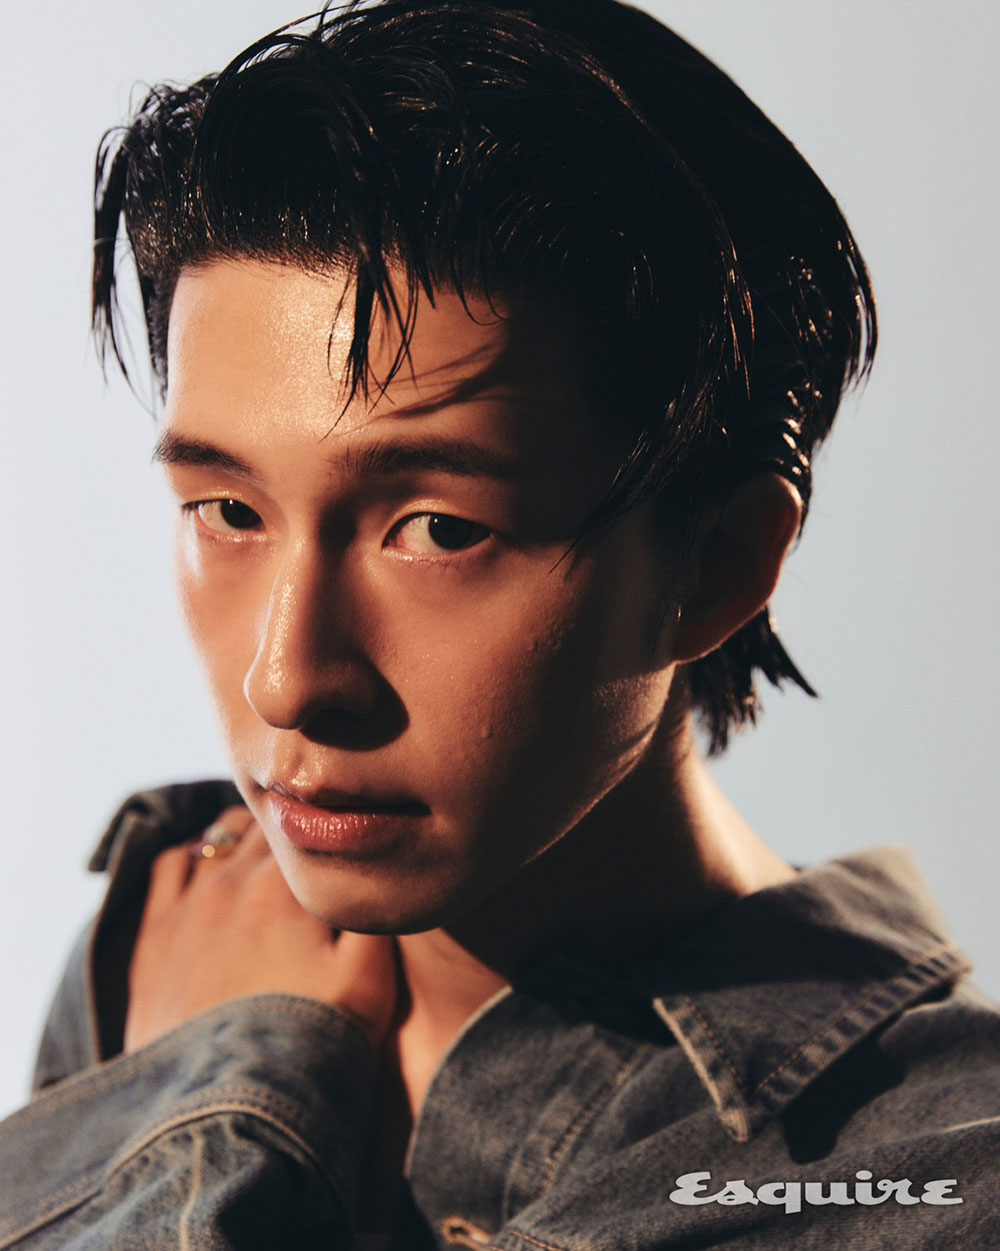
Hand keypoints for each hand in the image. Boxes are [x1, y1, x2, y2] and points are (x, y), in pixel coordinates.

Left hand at [124, 807, 396, 1052]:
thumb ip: (373, 909)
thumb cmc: (310, 1039)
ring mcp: (185, 904)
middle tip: (308, 844)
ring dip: (242, 838)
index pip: (306, 821)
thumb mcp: (370, 976)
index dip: (325, 822)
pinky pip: (169, 866)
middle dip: (287, 827)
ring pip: (217, 837)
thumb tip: (373, 863)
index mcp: (285, 882)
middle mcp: (231, 879)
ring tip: (263, 857)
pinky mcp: (153, 936)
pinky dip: (192, 856)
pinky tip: (207, 871)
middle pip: (262, 824)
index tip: (340, 830)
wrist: (227, 1107)